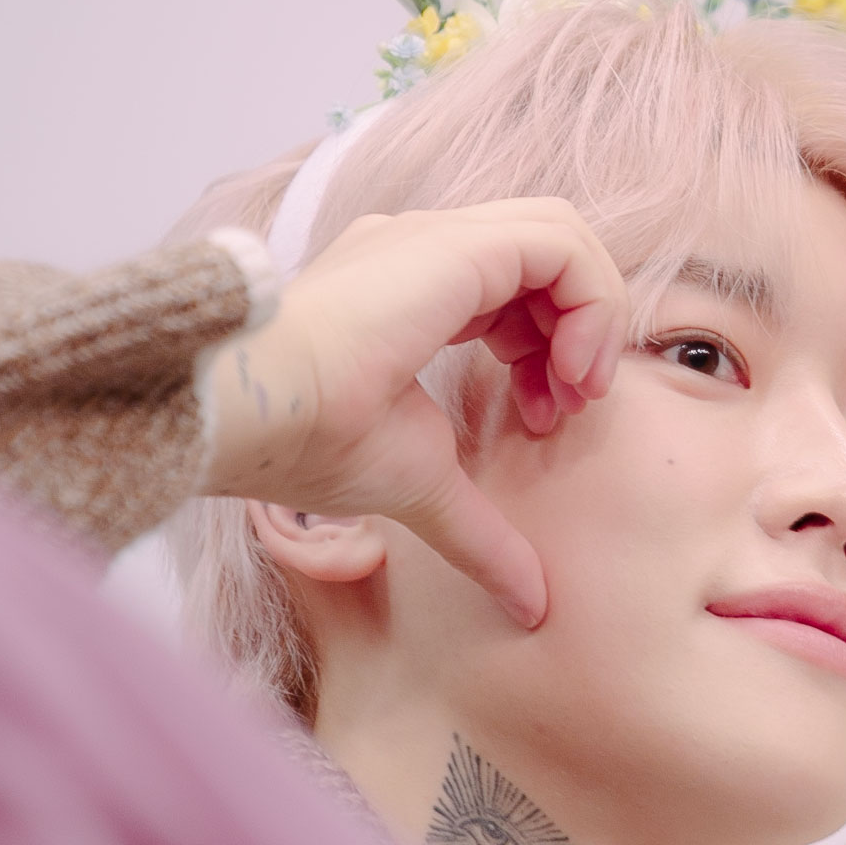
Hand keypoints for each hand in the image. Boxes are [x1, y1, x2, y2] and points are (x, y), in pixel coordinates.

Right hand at [203, 199, 628, 626]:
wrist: (252, 414)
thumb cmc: (309, 442)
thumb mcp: (422, 488)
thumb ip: (481, 537)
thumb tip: (532, 607)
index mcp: (412, 289)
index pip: (515, 285)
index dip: (551, 345)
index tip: (544, 420)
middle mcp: (424, 248)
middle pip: (546, 253)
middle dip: (579, 326)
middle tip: (571, 404)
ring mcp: (436, 238)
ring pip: (561, 236)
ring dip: (593, 313)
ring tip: (575, 392)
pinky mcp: (454, 244)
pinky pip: (562, 246)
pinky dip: (591, 302)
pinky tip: (567, 371)